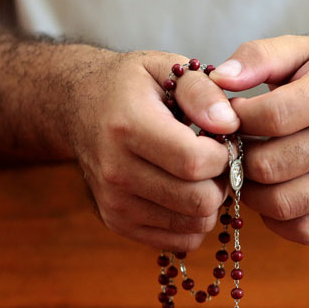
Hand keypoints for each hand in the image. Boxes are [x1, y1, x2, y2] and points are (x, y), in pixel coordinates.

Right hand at [68, 48, 239, 250]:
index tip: (225, 139)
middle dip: (222, 181)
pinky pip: (182, 240)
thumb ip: (201, 91)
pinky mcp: (119, 224)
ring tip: (201, 173)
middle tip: (218, 159)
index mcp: (127, 128)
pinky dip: (195, 220)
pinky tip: (186, 190)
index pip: (195, 162)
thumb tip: (229, 124)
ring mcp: (115, 204)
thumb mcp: (164, 67)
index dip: (225, 154)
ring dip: (211, 201)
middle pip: (198, 200)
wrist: (78, 108)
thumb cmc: (130, 86)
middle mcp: (116, 172)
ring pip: (195, 224)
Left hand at [210, 36, 308, 243]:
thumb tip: (216, 80)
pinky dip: (277, 219)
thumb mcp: (304, 49)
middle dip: (239, 158)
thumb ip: (257, 57)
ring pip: (282, 204)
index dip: (235, 120)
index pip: (271, 117)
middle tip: (233, 147)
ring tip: (250, 169)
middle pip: (271, 166)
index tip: (229, 116)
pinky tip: (273, 192)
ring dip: (252, 191)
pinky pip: (304, 231)